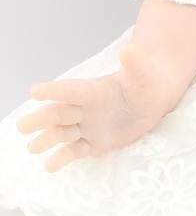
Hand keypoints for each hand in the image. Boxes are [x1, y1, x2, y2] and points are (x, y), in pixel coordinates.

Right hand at [16, 44, 171, 172]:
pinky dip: (62, 158)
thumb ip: (135, 64)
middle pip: (59, 113)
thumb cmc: (147, 82)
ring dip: (46, 140)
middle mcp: (85, 108)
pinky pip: (75, 151)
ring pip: (62, 133)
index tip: (34, 91)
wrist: (154, 100)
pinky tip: (48, 166)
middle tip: (22, 126)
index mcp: (94, 90)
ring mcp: (88, 126)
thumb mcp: (144, 74)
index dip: (54, 91)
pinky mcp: (95, 143)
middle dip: (41, 119)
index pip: (71, 90)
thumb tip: (129, 50)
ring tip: (32, 148)